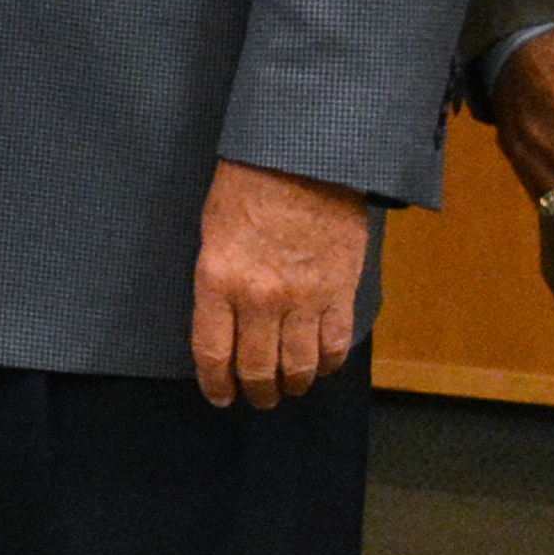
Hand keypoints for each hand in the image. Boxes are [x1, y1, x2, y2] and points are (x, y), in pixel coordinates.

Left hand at [192, 160, 374, 408]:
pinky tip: (323, 367)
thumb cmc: (249, 184)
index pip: (212, 353)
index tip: (220, 395)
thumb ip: (217, 281)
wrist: (307, 156)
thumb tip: (223, 322)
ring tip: (291, 388)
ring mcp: (304, 298)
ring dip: (294, 384)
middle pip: (258, 368)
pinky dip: (330, 364)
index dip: (216, 384)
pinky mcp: (341, 291)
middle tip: (259, 398)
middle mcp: (259, 298)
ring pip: (300, 366)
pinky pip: (336, 344)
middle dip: (257, 392)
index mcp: (218, 280)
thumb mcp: (212, 231)